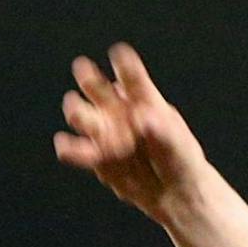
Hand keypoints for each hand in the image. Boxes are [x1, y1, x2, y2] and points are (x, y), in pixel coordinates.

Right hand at [54, 42, 209, 223]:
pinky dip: (72, 149)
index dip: (125, 65)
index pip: (133, 78)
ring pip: (84, 118)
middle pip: (99, 90)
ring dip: (79, 114)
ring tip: (77, 113)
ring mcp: (105, 132)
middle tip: (84, 71)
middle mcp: (119, 110)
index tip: (119, 53)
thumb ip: (161, 132)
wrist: (175, 193)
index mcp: (143, 99)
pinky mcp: (97, 157)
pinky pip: (80, 151)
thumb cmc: (182, 161)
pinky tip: (65, 146)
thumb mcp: (178, 146)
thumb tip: (141, 119)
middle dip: (91, 82)